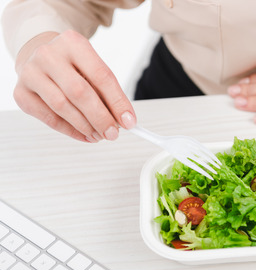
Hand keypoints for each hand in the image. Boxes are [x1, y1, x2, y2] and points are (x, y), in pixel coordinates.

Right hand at [14, 30, 135, 141]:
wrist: (40, 55)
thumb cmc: (72, 64)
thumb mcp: (92, 67)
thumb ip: (107, 92)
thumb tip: (122, 119)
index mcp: (73, 43)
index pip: (101, 76)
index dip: (117, 102)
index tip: (129, 121)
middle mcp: (49, 55)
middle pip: (80, 92)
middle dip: (101, 118)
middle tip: (113, 133)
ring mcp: (31, 73)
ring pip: (62, 107)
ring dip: (86, 126)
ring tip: (100, 135)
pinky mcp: (21, 93)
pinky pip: (49, 118)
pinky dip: (70, 130)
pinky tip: (84, 135)